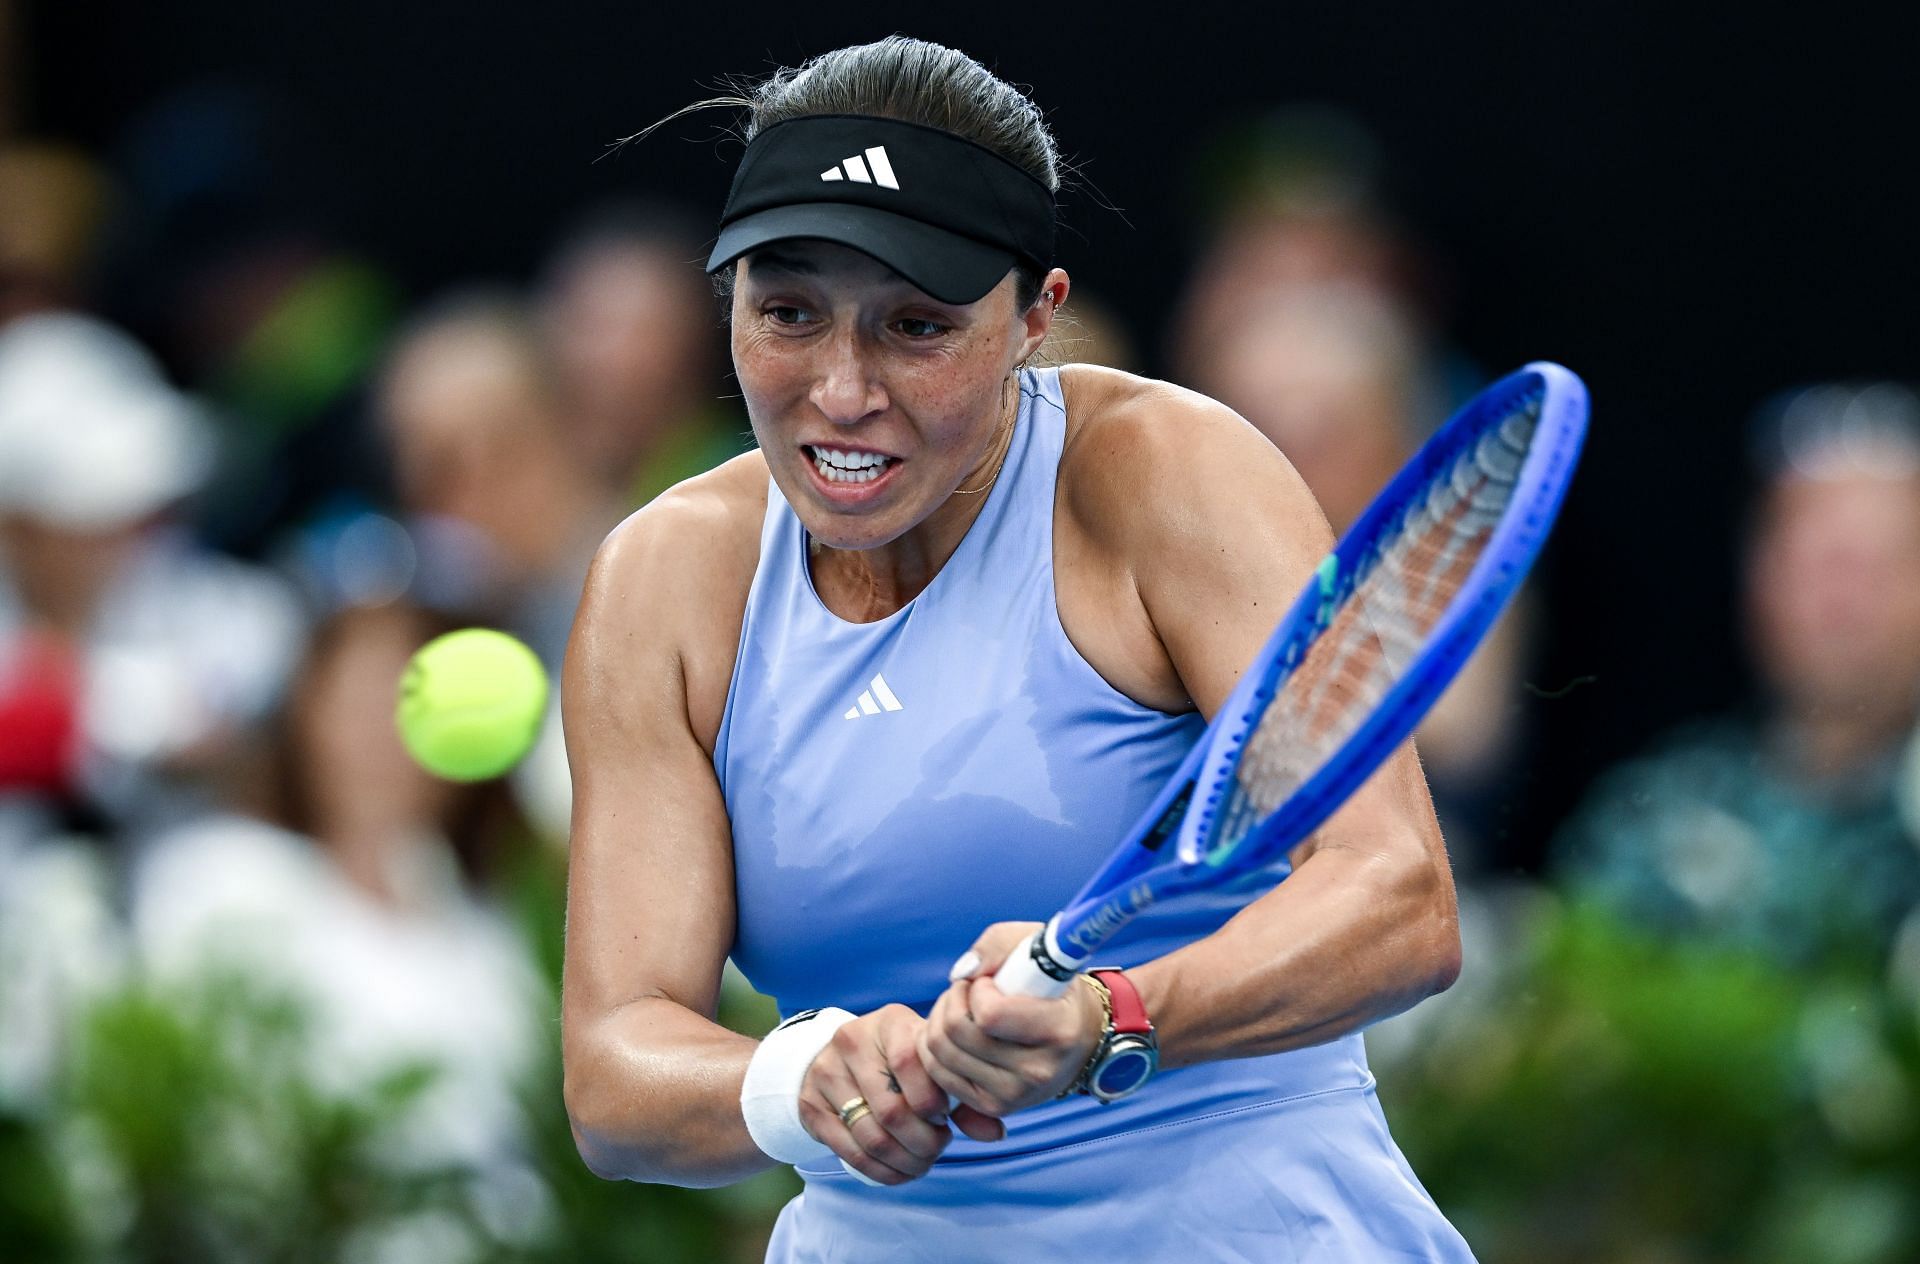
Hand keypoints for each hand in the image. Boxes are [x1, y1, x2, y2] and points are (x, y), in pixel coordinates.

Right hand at [797, 1003, 1003, 1184]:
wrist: (838, 1056)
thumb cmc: (900, 1061)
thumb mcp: (930, 1063)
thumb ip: (963, 1096)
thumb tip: (994, 1132)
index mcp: (890, 1022)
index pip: (912, 1064)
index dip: (934, 1102)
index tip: (946, 1117)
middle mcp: (852, 1040)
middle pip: (893, 1109)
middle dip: (924, 1142)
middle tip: (937, 1148)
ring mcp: (826, 1072)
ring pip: (872, 1136)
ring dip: (904, 1161)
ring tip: (922, 1161)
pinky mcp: (812, 1105)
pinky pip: (850, 1151)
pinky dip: (881, 1171)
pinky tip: (899, 1171)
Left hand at [918, 922, 1105, 1116]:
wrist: (1080, 1035)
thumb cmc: (1053, 985)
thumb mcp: (1036, 946)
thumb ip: (997, 944)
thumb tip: (961, 972)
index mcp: (1058, 1030)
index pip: (989, 1015)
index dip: (977, 990)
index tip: (989, 982)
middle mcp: (1038, 1071)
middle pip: (957, 1034)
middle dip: (951, 1001)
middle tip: (968, 991)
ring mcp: (1015, 1095)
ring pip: (940, 1055)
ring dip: (939, 1021)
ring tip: (963, 1010)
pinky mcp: (994, 1106)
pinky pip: (940, 1075)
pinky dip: (936, 1048)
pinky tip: (958, 1033)